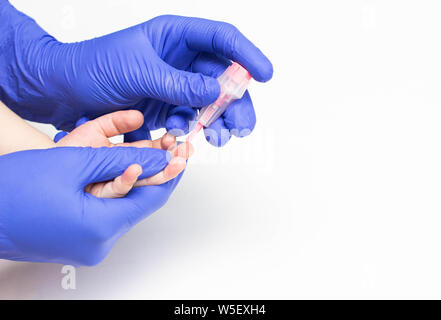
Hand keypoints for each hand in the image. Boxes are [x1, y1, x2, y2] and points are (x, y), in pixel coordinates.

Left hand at [0, 2, 272, 145]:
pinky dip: (192, 131)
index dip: (247, 55)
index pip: (221, 39)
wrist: (62, 92)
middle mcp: (179, 59)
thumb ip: (177, 83)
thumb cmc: (91, 69)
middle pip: (223, 77)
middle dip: (235, 103)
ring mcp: (174, 85)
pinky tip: (181, 138)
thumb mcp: (137, 72)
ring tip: (215, 139)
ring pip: (210, 103)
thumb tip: (215, 92)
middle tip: (241, 126)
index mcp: (174, 36)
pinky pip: (190, 119)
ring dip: (217, 122)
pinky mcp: (166, 107)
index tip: (265, 75)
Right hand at [0, 146, 180, 265]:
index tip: (182, 154)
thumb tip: (160, 159)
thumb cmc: (14, 189)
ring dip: (136, 181)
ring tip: (147, 154)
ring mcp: (87, 246)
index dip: (171, 173)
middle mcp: (98, 244)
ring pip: (123, 208)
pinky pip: (106, 213)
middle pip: (140, 205)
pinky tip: (119, 172)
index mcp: (101, 228)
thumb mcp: (74, 163)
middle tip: (169, 149)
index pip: (153, 199)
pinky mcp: (76, 241)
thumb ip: (122, 161)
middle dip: (156, 175)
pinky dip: (116, 191)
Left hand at [56, 110, 192, 197]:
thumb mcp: (95, 128)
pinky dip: (126, 180)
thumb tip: (140, 117)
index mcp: (125, 159)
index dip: (168, 151)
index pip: (153, 156)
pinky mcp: (97, 195)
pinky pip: (115, 190)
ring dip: (159, 174)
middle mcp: (122, 175)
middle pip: (153, 172)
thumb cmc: (68, 147)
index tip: (181, 143)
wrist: (42, 161)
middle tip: (185, 157)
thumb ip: (117, 122)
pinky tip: (134, 168)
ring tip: (175, 163)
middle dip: (171, 165)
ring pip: (141, 184)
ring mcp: (112, 186)